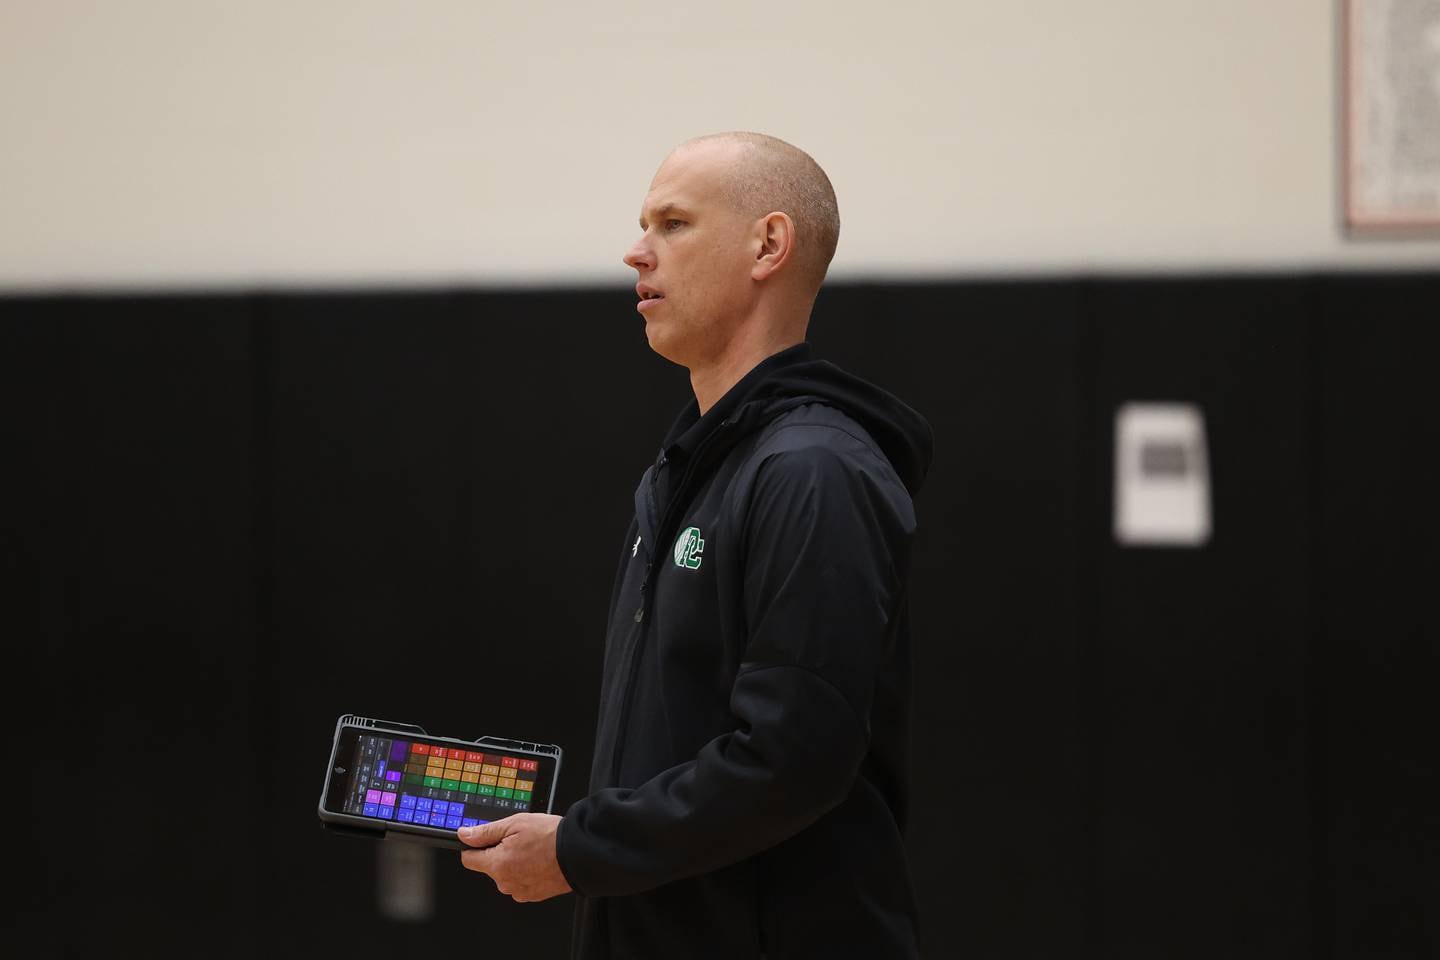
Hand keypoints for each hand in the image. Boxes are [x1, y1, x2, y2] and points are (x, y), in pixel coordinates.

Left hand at [458, 813, 572, 902]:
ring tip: (532, 850)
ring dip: (514, 863)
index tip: (483, 839)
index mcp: (497, 864)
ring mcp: (519, 891)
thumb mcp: (515, 824)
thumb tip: (465, 835)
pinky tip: (538, 861)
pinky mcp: (532, 895)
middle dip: (499, 853)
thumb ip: (486, 831)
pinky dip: (526, 872)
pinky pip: (520, 882)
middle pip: (490, 866)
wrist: (578, 854)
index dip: (474, 846)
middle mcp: (505, 882)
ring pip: (506, 875)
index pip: (469, 859)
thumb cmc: (550, 838)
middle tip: (518, 840)